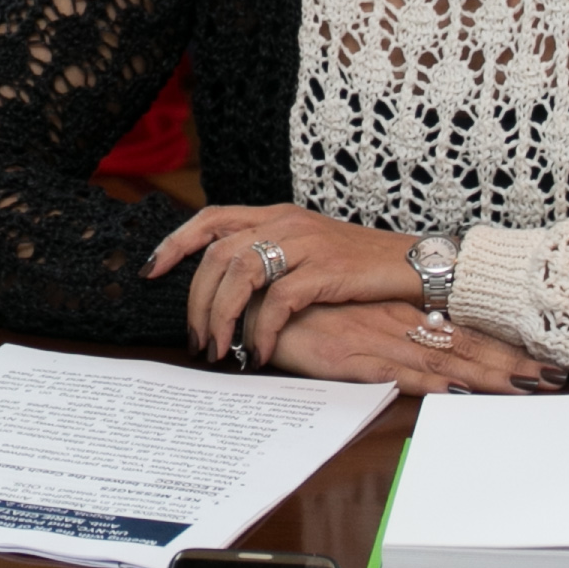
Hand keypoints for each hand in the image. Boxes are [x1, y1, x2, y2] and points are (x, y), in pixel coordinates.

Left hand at [142, 204, 420, 363]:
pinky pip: (278, 302)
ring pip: (240, 276)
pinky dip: (263, 330)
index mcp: (276, 214)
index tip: (153, 272)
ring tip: (220, 349)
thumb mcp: (308, 247)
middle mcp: (284, 222)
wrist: (415, 263)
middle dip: (197, 300)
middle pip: (216, 254)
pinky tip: (260, 353)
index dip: (177, 243)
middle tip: (195, 336)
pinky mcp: (325, 271)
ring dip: (222, 317)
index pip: (211, 218)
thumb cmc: (360, 264)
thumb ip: (270, 254)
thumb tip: (228, 286)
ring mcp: (304, 244)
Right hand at [265, 300, 567, 396]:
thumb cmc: (299, 309)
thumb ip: (384, 333)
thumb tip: (420, 348)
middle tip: (557, 377)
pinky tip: (460, 390)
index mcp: (399, 312)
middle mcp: (396, 323)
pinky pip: (399, 373)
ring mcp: (376, 340)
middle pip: (466, 347)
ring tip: (529, 386)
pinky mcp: (349, 357)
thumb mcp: (350, 319)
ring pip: (444, 359)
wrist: (251, 298)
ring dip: (488, 374)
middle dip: (512, 363)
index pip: (464, 332)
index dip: (504, 347)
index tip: (544, 361)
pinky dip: (432, 382)